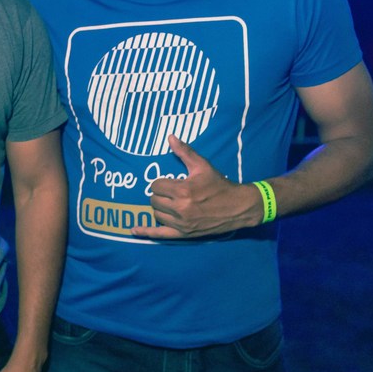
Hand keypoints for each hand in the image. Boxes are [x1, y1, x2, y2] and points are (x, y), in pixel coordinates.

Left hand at [132, 135, 261, 238]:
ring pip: (156, 214)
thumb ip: (185, 152)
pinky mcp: (184, 234)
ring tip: (172, 204)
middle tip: (173, 193)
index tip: (172, 182)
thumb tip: (170, 136)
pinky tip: (134, 229)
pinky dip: (146, 232)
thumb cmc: (219, 185)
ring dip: (160, 208)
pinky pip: (159, 234)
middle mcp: (180, 208)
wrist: (239, 207)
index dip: (162, 183)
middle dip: (161, 195)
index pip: (156, 185)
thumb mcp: (202, 166)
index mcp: (183, 190)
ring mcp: (181, 223)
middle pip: (154, 200)